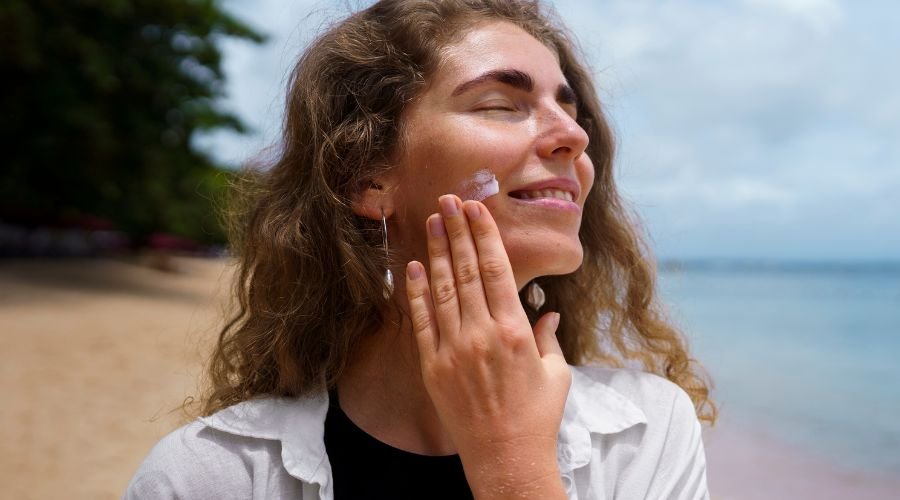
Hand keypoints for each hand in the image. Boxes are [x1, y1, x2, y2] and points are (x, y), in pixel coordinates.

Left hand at [405, 194, 570, 498]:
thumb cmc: (537, 417)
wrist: (506, 458)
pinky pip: (421, 321)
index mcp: (515, 331)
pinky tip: (413, 266)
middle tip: (448, 200)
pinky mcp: (432, 366)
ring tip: (431, 221)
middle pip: (466, 270)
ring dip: (436, 251)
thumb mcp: (555, 373)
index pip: (496, 270)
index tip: (477, 209)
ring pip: (442, 289)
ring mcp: (453, 349)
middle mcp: (482, 334)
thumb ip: (548, 336)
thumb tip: (548, 310)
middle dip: (457, 231)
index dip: (485, 235)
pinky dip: (416, 292)